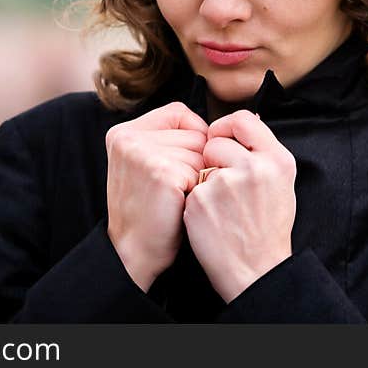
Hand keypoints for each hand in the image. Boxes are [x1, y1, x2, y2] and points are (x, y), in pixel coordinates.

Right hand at [106, 101, 207, 292]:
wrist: (134, 253)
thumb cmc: (152, 211)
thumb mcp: (149, 165)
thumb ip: (170, 139)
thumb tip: (244, 116)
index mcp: (124, 132)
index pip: (179, 114)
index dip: (194, 139)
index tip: (187, 167)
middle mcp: (129, 137)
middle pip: (194, 133)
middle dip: (198, 162)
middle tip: (177, 189)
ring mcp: (143, 152)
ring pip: (202, 151)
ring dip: (201, 176)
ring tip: (178, 197)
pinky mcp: (160, 170)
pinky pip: (202, 169)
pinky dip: (200, 189)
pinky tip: (182, 204)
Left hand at [183, 110, 296, 302]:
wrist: (256, 271)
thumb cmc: (268, 229)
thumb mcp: (281, 184)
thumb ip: (263, 153)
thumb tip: (244, 122)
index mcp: (277, 160)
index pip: (242, 120)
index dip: (226, 128)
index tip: (221, 140)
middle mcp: (253, 168)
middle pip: (215, 142)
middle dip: (212, 158)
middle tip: (224, 185)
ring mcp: (224, 184)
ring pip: (200, 166)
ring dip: (205, 181)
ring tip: (222, 207)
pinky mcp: (200, 201)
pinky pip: (191, 188)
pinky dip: (196, 202)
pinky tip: (211, 220)